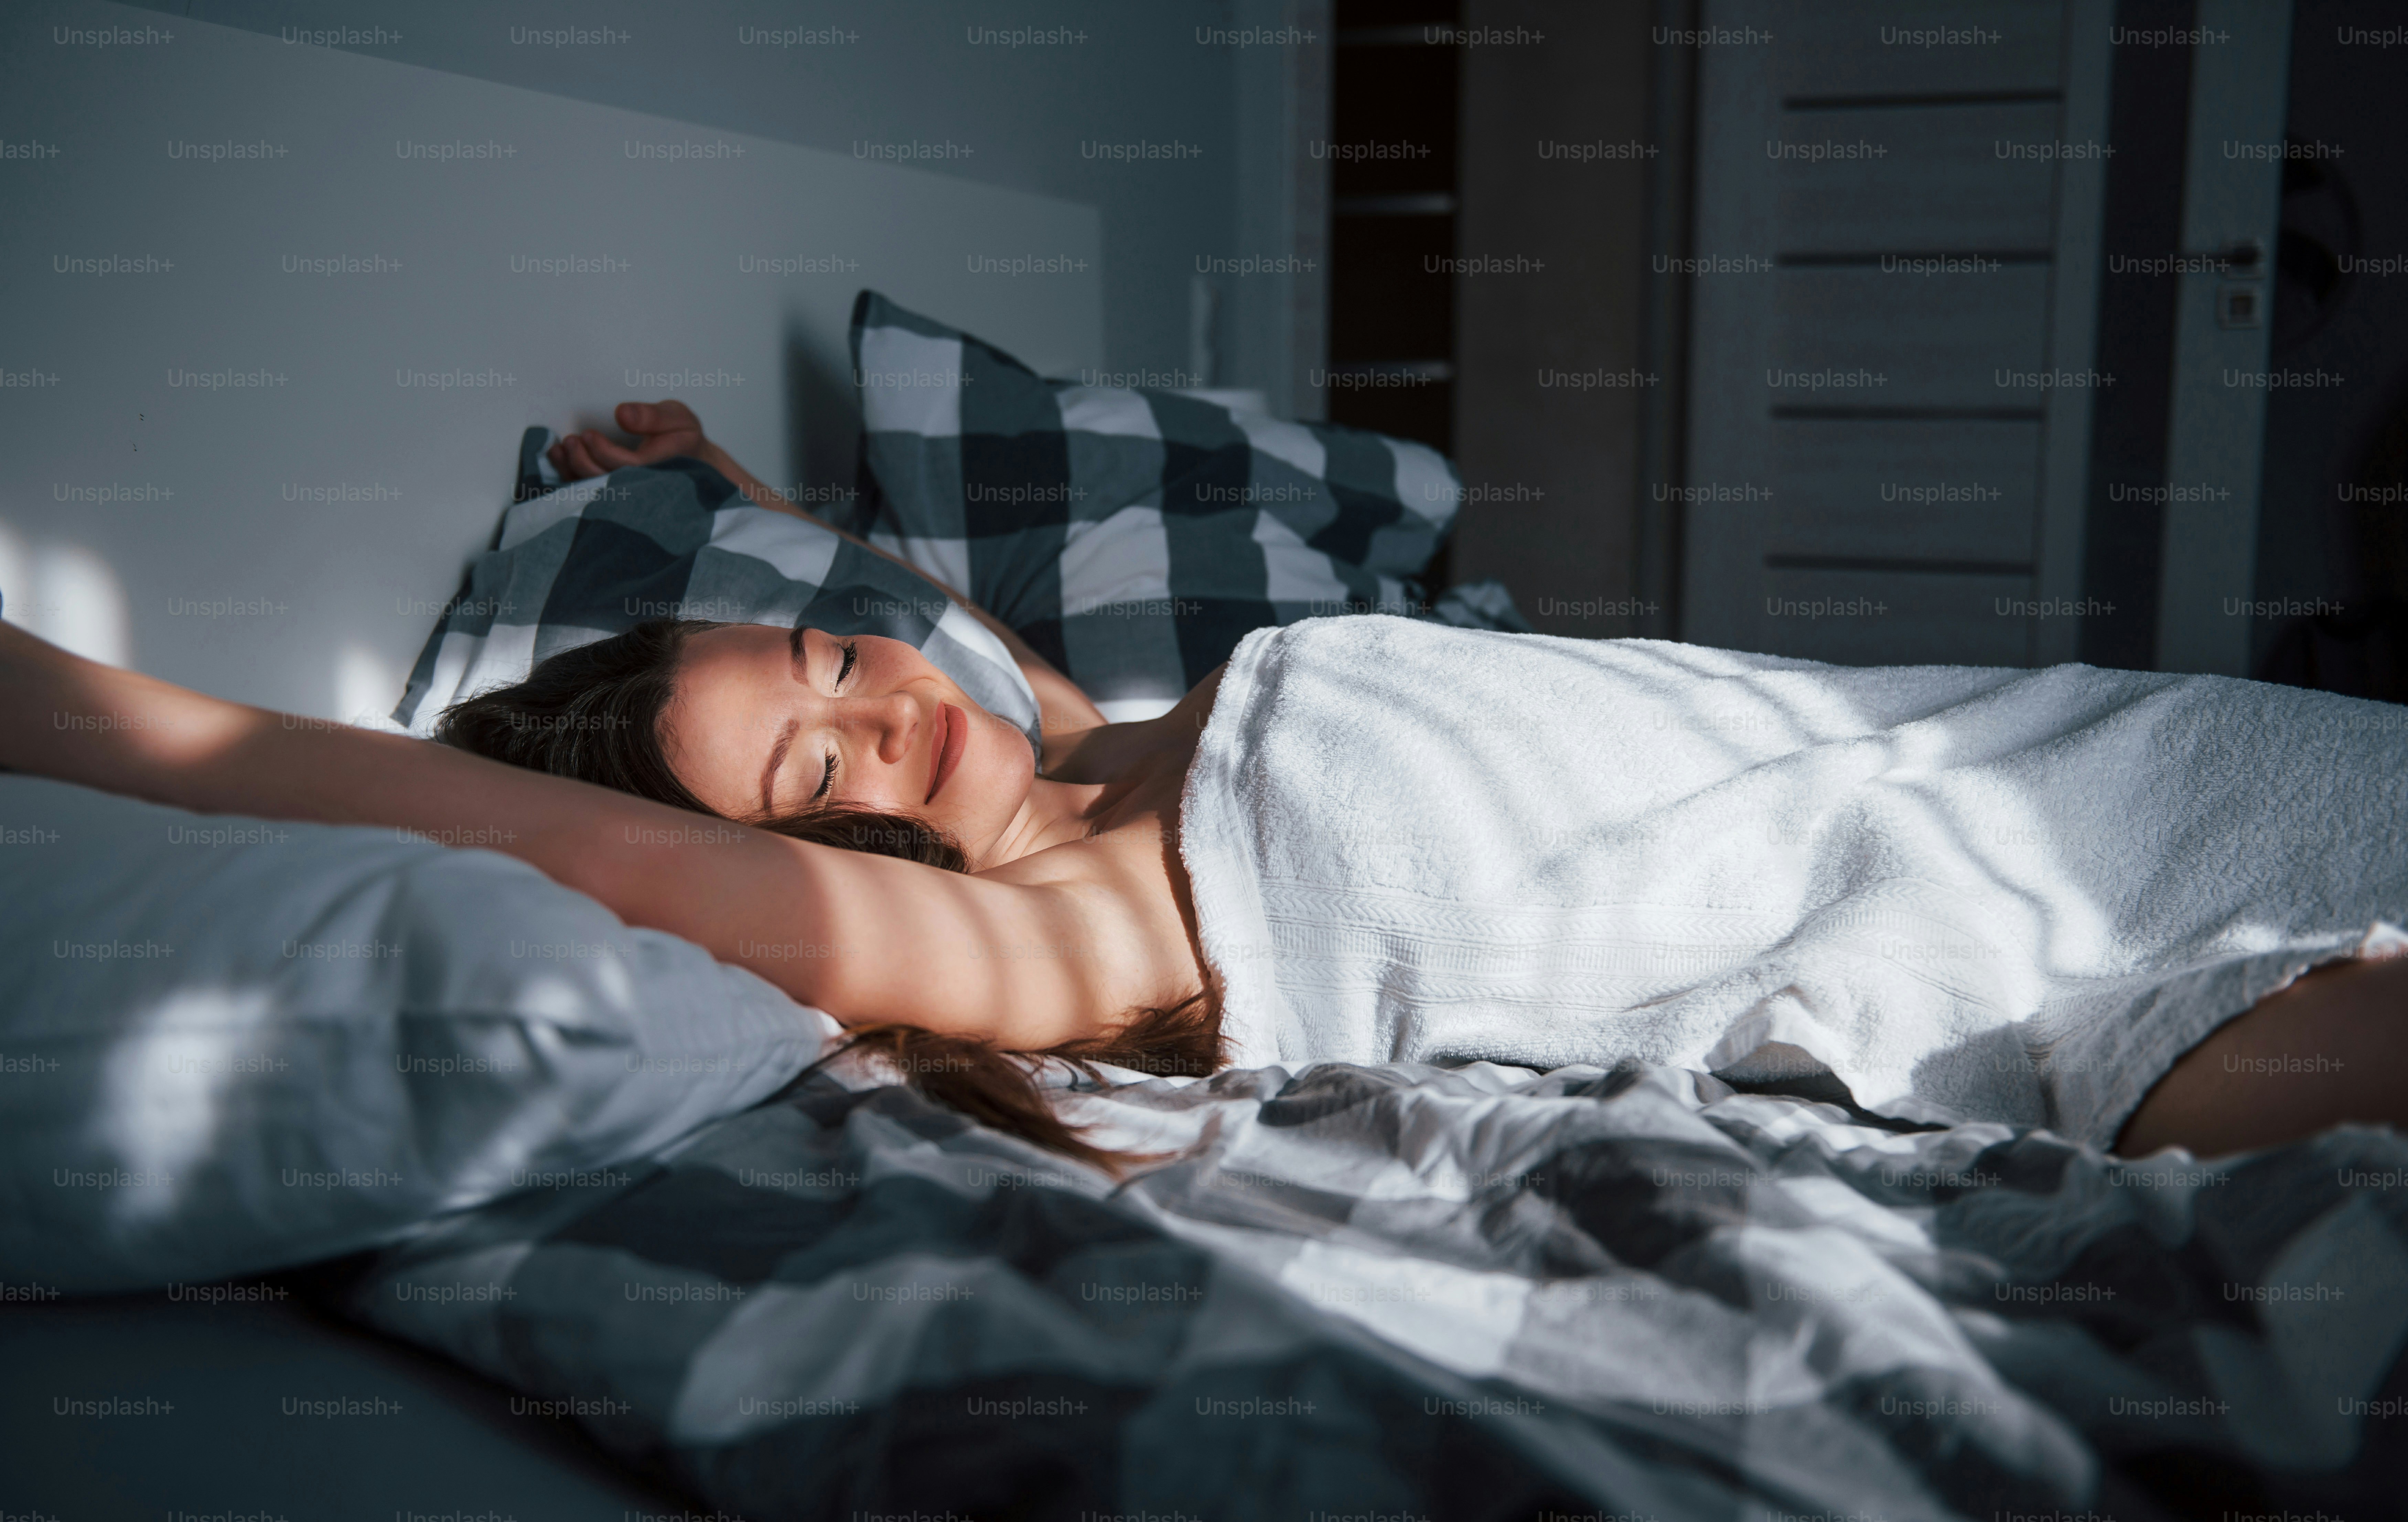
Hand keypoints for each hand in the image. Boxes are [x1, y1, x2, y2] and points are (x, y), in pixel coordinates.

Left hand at [547, 400, 709, 480]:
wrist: (694, 466)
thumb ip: (653, 416)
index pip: (629, 468)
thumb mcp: (678, 419)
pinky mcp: (615, 493)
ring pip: (595, 493)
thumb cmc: (684, 440)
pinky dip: (570, 475)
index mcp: (662, 471)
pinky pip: (588, 492)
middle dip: (584, 463)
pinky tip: (559, 457)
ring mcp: (628, 495)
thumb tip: (622, 413)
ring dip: (573, 470)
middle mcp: (643, 489)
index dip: (605, 453)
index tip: (589, 434)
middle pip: (608, 485)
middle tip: (572, 440)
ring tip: (562, 447)